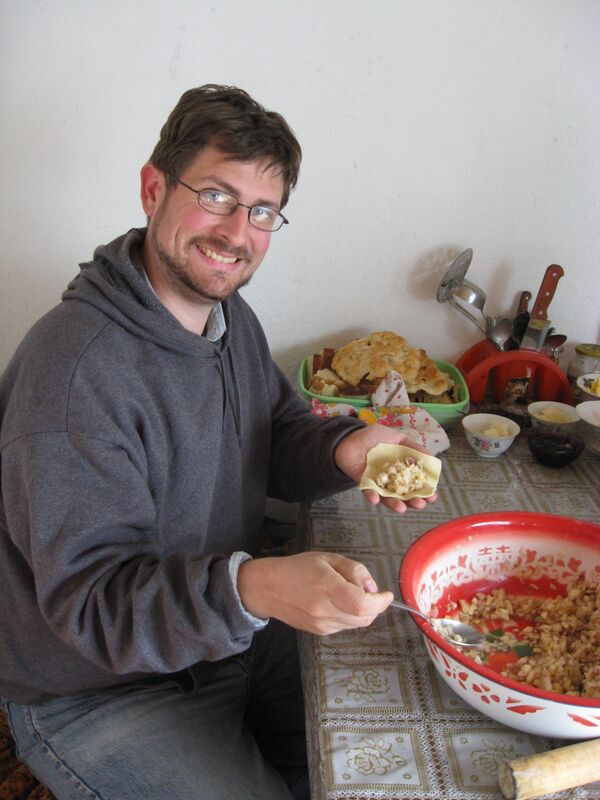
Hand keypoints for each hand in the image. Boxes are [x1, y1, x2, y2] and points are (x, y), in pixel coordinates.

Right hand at [237, 552, 392, 634]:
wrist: (269, 589)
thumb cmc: (297, 568)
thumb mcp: (327, 558)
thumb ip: (354, 570)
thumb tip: (372, 588)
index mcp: (326, 586)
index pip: (361, 604)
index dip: (380, 602)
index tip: (386, 595)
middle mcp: (324, 609)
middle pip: (364, 618)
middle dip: (375, 606)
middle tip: (369, 592)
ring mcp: (322, 624)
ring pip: (357, 624)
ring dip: (362, 611)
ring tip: (348, 594)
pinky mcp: (320, 632)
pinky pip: (345, 626)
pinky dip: (350, 616)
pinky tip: (337, 602)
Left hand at [334, 424, 437, 512]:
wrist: (350, 436)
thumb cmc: (374, 437)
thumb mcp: (397, 438)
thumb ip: (413, 447)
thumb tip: (431, 457)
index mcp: (401, 470)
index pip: (415, 483)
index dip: (424, 490)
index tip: (433, 495)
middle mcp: (391, 479)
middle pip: (404, 494)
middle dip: (413, 501)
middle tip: (421, 504)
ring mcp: (377, 483)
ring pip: (387, 497)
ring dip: (395, 504)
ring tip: (402, 508)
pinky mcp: (363, 483)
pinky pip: (368, 491)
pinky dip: (372, 496)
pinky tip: (376, 499)